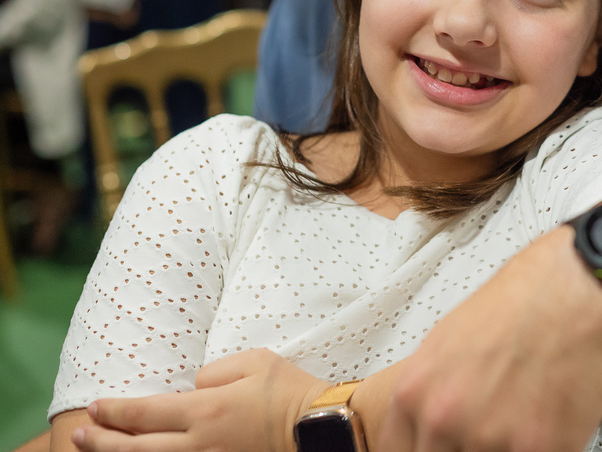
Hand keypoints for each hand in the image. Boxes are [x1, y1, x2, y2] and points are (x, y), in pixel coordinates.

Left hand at [73, 349, 327, 451]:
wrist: (319, 429)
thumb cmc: (289, 391)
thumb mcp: (255, 361)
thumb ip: (215, 370)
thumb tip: (193, 386)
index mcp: (205, 410)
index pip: (144, 412)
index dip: (114, 412)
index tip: (95, 407)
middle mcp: (199, 442)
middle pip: (136, 447)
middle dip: (102, 441)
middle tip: (79, 435)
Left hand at [355, 226, 601, 451]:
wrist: (579, 286)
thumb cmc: (523, 302)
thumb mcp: (448, 342)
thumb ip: (432, 395)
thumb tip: (429, 430)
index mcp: (415, 394)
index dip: (430, 450)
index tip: (447, 446)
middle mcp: (444, 419)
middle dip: (468, 449)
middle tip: (493, 431)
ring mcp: (491, 437)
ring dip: (507, 448)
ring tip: (524, 421)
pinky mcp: (540, 448)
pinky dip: (545, 448)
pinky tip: (551, 424)